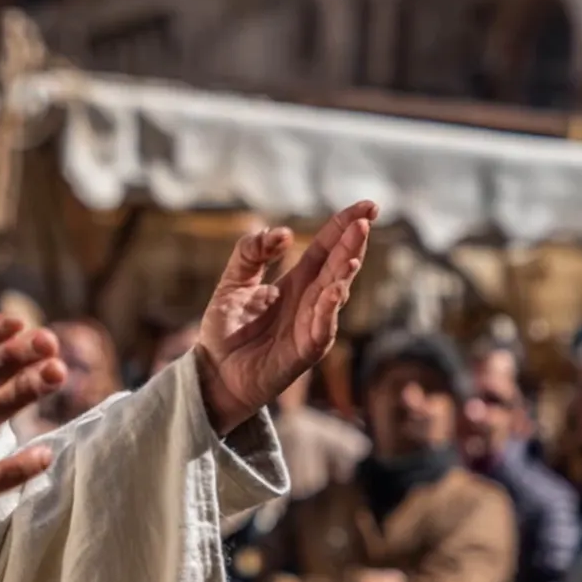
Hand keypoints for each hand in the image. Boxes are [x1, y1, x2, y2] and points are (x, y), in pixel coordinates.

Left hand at [194, 201, 377, 435]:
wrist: (214, 373)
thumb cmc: (226, 329)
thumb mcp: (233, 281)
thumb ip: (251, 251)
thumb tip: (282, 233)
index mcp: (298, 280)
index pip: (328, 247)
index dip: (344, 226)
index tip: (367, 207)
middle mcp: (311, 300)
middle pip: (337, 265)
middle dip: (353, 244)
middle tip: (365, 220)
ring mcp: (311, 325)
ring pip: (335, 295)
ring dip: (345, 274)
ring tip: (353, 254)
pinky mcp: (303, 352)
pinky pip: (321, 330)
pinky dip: (329, 311)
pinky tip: (334, 292)